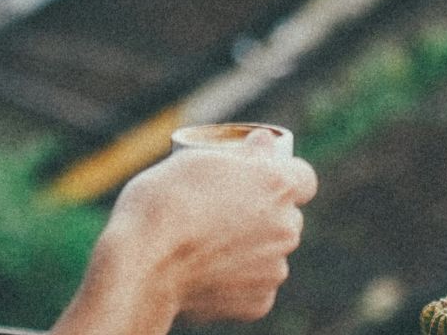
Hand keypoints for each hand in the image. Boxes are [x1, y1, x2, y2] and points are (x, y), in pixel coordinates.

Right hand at [51, 144, 316, 333]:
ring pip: (271, 251)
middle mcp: (287, 228)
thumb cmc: (163, 203)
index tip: (256, 177)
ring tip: (207, 243)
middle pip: (286, 216)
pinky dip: (237, 279)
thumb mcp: (195, 161)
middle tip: (223, 210)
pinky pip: (256, 284)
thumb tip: (265, 143)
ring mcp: (276, 269)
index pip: (302, 177)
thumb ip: (241, 154)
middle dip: (264, 212)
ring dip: (250, 246)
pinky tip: (207, 271)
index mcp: (277, 185)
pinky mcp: (259, 303)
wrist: (143, 265)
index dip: (280, 175)